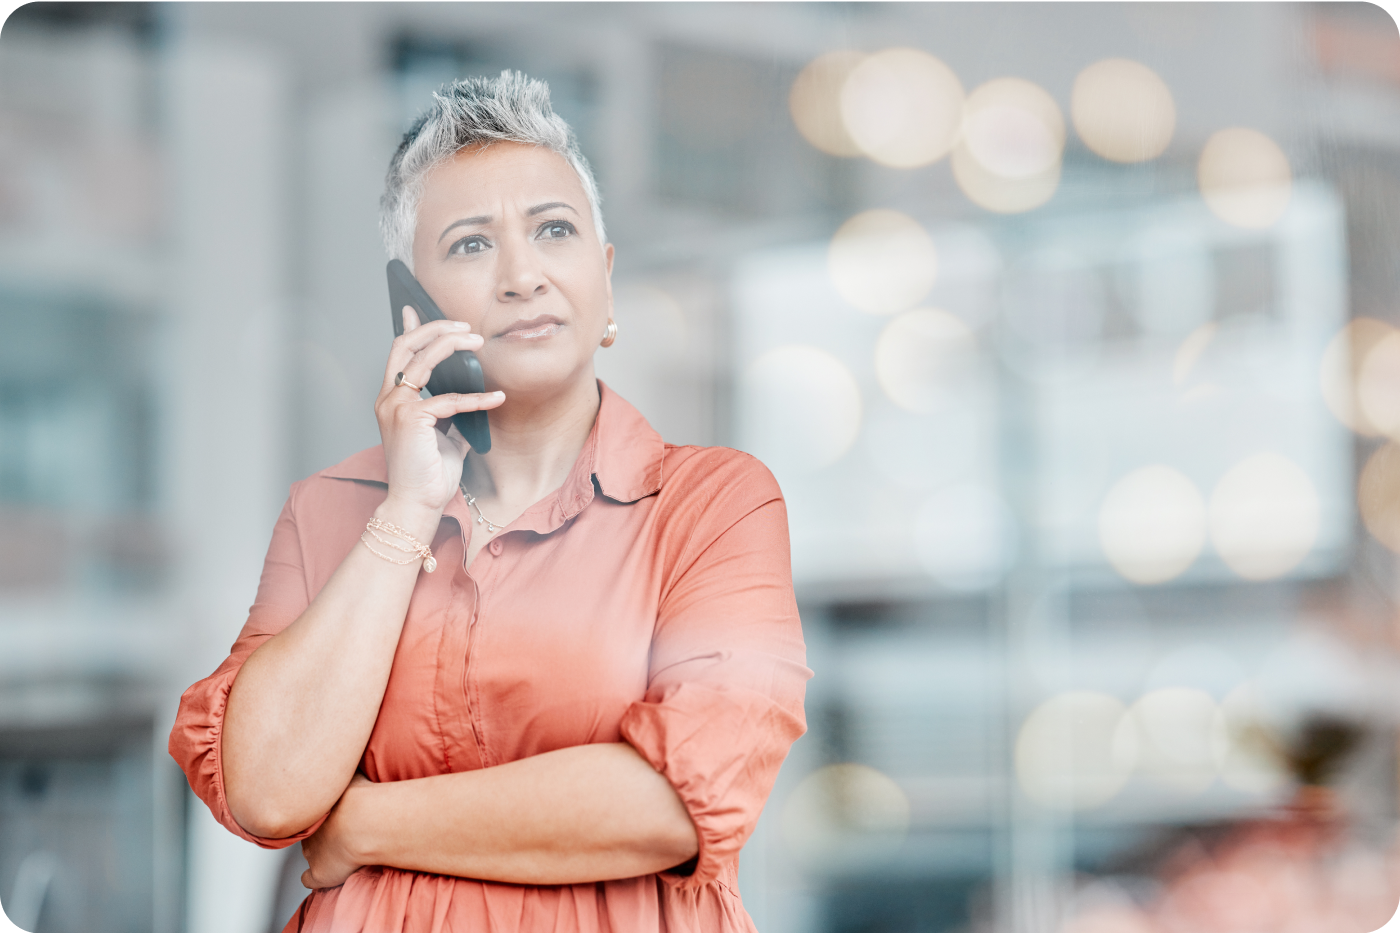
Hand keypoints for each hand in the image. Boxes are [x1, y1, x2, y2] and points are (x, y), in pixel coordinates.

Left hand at [301, 773, 374, 889]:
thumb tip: (344, 757)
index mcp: (314, 807)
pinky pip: (308, 879)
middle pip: (307, 830)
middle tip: (337, 827)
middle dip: (319, 830)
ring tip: (336, 850)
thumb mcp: (352, 771)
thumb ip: (344, 768)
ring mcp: (311, 852)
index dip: (322, 812)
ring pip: (308, 852)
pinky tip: (325, 874)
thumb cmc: (362, 796)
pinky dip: (315, 878)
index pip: (308, 810)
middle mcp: (309, 828)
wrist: (366, 822)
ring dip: (318, 852)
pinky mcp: (320, 873)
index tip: (333, 811)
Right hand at [375, 307, 505, 516]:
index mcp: (392, 399)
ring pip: (423, 360)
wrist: (417, 503)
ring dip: (452, 345)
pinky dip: (476, 398)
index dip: (410, 328)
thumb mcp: (442, 434)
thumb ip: (449, 410)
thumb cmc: (428, 473)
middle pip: (405, 345)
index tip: (416, 308)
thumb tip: (470, 392)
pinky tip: (497, 399)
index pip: (399, 353)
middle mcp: (388, 398)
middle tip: (464, 325)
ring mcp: (396, 407)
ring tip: (478, 341)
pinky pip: (449, 400)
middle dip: (435, 328)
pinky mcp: (411, 419)